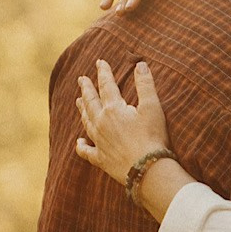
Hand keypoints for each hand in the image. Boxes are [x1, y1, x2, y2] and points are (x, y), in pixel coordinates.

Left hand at [76, 60, 169, 186]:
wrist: (147, 169)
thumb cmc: (152, 136)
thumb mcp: (152, 106)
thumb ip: (145, 84)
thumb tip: (140, 64)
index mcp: (114, 109)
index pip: (107, 85)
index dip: (103, 72)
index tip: (99, 62)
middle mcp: (102, 123)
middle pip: (91, 102)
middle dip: (87, 88)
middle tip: (81, 79)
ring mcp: (99, 142)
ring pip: (86, 122)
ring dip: (82, 110)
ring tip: (78, 101)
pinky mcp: (100, 159)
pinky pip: (86, 151)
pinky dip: (81, 145)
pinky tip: (78, 141)